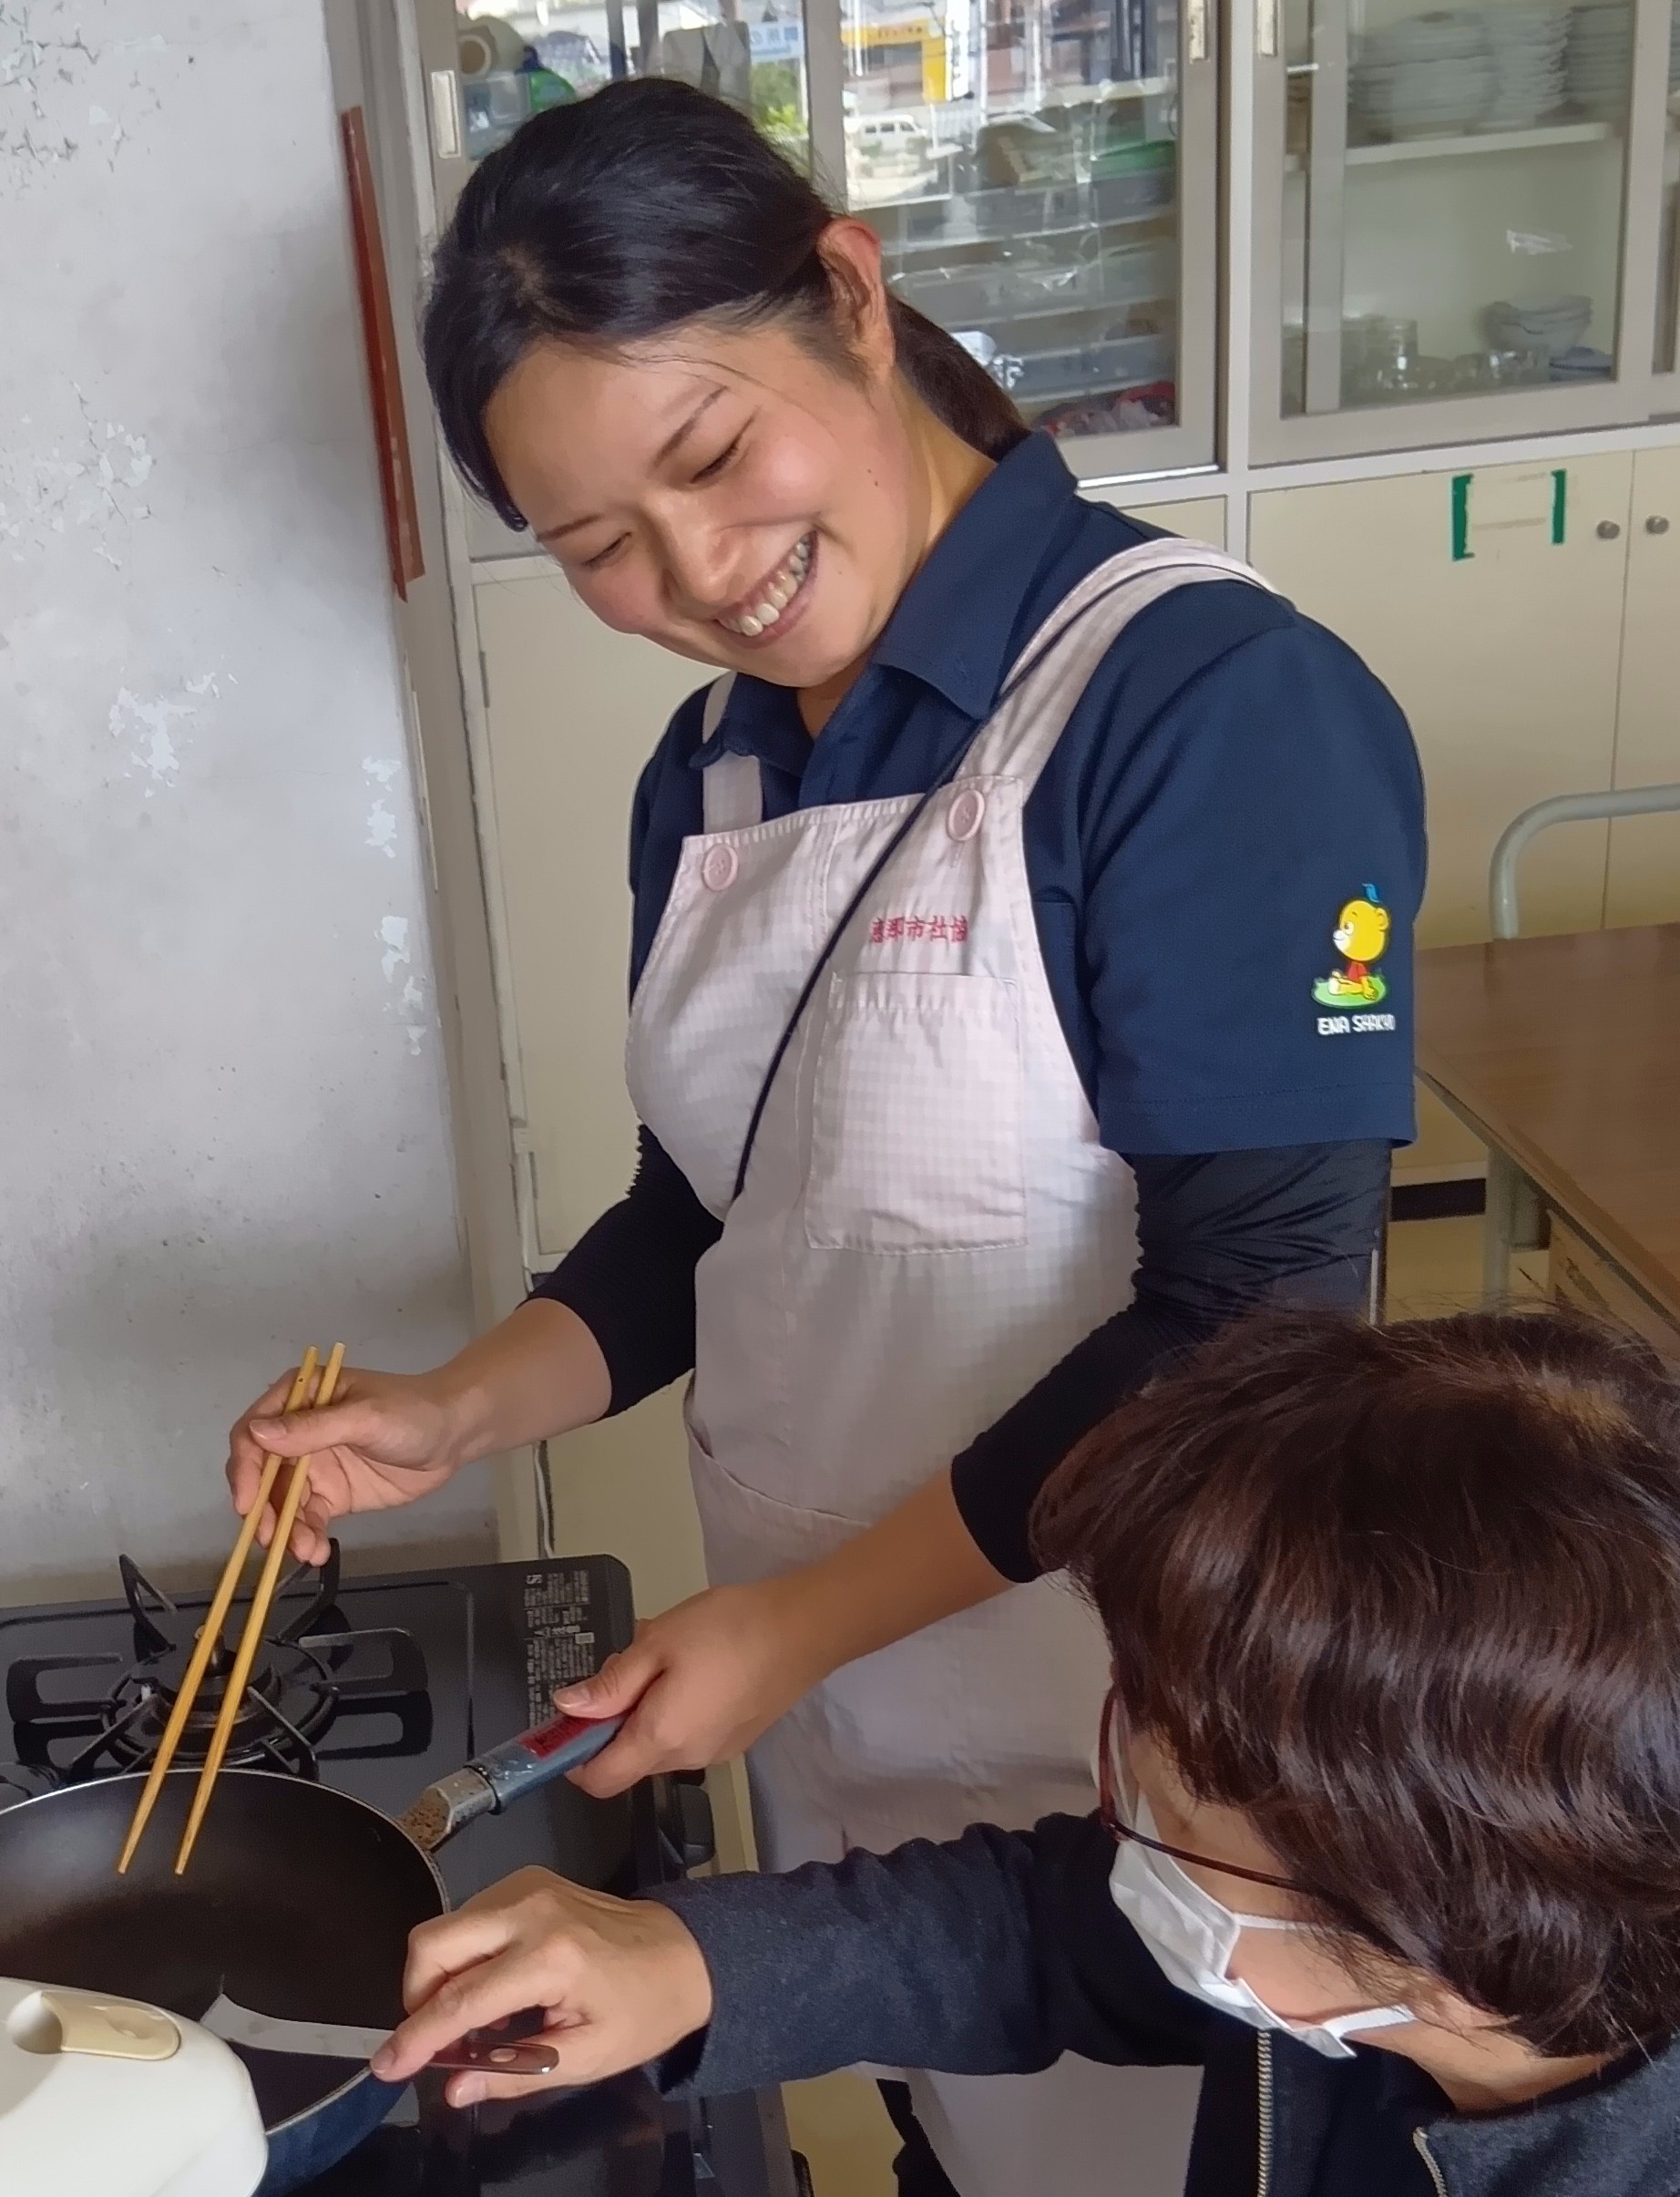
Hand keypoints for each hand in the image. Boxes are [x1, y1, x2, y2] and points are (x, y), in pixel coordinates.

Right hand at [226, 1363, 470, 1564]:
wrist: (455, 1435)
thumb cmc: (412, 1413)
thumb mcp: (366, 1417)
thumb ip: (314, 1428)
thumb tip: (257, 1435)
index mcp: (299, 1398)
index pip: (253, 1433)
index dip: (244, 1468)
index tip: (247, 1502)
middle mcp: (297, 1432)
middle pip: (262, 1475)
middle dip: (263, 1508)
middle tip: (271, 1538)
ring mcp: (314, 1466)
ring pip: (283, 1503)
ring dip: (286, 1529)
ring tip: (303, 1550)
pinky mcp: (332, 1495)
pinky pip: (308, 1519)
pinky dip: (306, 1537)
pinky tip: (315, 1553)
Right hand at [371, 1868, 712, 2106]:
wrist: (686, 1953)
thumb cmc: (644, 2011)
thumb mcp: (586, 2058)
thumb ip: (515, 2073)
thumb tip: (454, 2088)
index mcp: (549, 1958)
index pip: (460, 2001)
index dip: (416, 2039)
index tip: (386, 2067)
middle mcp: (531, 1910)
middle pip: (433, 1942)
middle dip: (416, 1995)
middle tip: (436, 2037)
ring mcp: (528, 1886)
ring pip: (446, 1926)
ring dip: (440, 1976)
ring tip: (477, 2019)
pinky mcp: (529, 1880)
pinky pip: (470, 1915)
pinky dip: (463, 1954)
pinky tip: (494, 1987)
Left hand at [551, 1579, 827, 1798]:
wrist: (804, 1628)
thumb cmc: (725, 1630)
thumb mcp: (657, 1643)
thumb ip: (610, 1684)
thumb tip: (566, 1709)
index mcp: (660, 1739)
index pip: (599, 1781)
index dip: (573, 1757)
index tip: (571, 1718)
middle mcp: (686, 1758)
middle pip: (628, 1757)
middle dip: (616, 1714)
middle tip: (632, 1657)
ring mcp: (716, 1751)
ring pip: (659, 1740)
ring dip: (648, 1703)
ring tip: (668, 1649)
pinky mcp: (737, 1738)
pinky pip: (689, 1730)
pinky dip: (677, 1704)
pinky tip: (698, 1662)